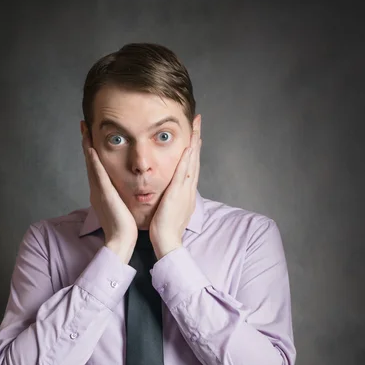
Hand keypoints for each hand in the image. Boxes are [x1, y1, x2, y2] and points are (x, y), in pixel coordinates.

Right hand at [82, 128, 137, 262]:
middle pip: (90, 162)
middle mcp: (97, 189)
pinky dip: (93, 161)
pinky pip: (98, 175)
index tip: (91, 136)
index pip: (96, 167)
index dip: (92, 151)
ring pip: (91, 164)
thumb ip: (120, 197)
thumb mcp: (121, 207)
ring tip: (85, 130)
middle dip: (86, 143)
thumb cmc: (124, 228)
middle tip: (84, 125)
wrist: (120, 241)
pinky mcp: (104, 195)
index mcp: (101, 192)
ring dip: (86, 146)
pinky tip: (90, 148)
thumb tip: (125, 190)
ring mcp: (98, 192)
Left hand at [149, 129, 201, 258]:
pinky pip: (183, 174)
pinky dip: (187, 160)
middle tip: (199, 122)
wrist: (168, 242)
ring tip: (196, 127)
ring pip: (192, 163)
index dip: (193, 150)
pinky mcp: (178, 195)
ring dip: (194, 144)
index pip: (191, 167)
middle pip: (195, 160)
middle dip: (197, 140)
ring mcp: (185, 192)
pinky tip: (188, 148)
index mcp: (186, 193)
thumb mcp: (170, 209)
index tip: (194, 135)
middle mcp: (188, 190)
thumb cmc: (165, 230)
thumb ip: (170, 198)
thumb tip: (169, 192)